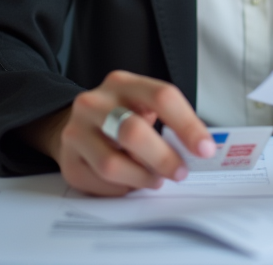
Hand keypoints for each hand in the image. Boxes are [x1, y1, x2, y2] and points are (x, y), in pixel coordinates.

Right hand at [23, 70, 215, 195]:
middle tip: (180, 172)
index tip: (205, 149)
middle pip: (133, 132)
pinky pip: (99, 183)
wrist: (73, 124)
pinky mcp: (67, 160)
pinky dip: (122, 188)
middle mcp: (94, 103)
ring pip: (112, 164)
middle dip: (163, 158)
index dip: (187, 125)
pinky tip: (128, 181)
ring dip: (142, 178)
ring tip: (154, 179)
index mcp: (122, 84)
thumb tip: (201, 149)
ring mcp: (76, 131)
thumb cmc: (119, 116)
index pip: (161, 97)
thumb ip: (169, 121)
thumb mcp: (143, 106)